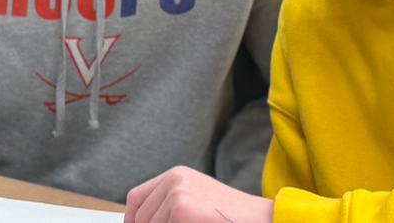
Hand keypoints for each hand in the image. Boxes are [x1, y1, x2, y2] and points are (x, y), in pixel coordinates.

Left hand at [124, 167, 273, 222]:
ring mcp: (177, 195)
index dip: (131, 220)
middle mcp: (173, 180)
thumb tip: (142, 222)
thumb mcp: (197, 202)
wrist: (262, 219)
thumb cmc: (233, 217)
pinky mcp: (182, 211)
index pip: (136, 199)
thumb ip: (171, 207)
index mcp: (176, 176)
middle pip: (141, 218)